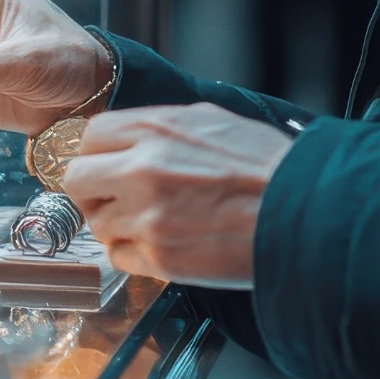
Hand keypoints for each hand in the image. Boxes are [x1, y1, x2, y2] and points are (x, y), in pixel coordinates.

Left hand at [62, 104, 293, 288]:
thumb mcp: (210, 121)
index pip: (89, 137)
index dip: (95, 153)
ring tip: (153, 223)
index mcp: (154, 129)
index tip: (103, 164)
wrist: (302, 212)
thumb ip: (162, 127)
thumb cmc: (267, 166)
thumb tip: (133, 136)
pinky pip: (120, 256)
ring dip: (117, 225)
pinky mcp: (158, 257)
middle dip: (93, 190)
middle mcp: (141, 169)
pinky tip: (163, 244)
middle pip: (77, 180)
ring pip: (98, 223)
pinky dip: (135, 254)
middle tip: (114, 196)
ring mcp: (147, 216)